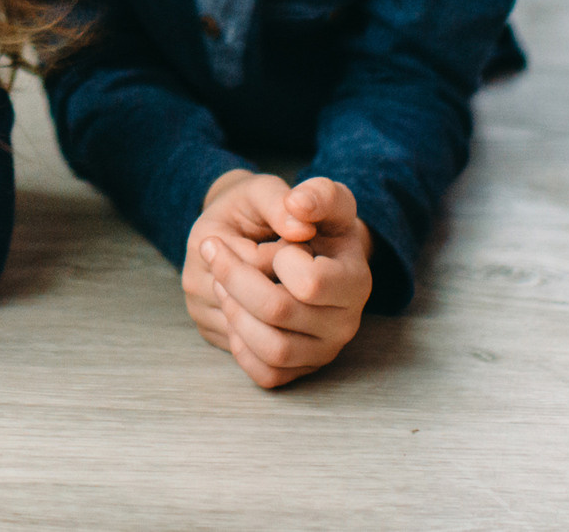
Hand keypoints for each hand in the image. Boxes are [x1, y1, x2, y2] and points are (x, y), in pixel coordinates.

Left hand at [183, 171, 372, 388]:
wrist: (303, 250)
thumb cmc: (305, 222)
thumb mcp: (312, 196)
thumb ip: (314, 194)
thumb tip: (297, 209)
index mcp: (355, 280)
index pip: (308, 282)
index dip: (276, 257)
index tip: (270, 242)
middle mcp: (346, 323)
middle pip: (278, 312)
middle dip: (234, 277)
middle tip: (213, 250)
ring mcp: (324, 351)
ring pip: (272, 350)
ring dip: (233, 310)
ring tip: (219, 281)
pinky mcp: (301, 370)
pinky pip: (266, 374)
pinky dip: (240, 345)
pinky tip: (232, 311)